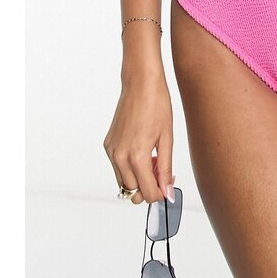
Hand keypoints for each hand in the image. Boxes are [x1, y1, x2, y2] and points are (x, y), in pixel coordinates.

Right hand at [103, 64, 174, 204]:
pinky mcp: (108, 144)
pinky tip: (143, 151)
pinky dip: (130, 167)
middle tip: (162, 168)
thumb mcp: (167, 139)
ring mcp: (111, 151)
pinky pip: (118, 167)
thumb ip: (166, 169)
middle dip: (149, 185)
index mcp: (137, 156)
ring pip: (124, 181)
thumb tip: (167, 192)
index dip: (160, 193)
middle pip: (133, 191)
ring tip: (153, 158)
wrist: (141, 84)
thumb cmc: (157, 106)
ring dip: (139, 177)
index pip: (147, 192)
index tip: (168, 185)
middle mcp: (119, 156)